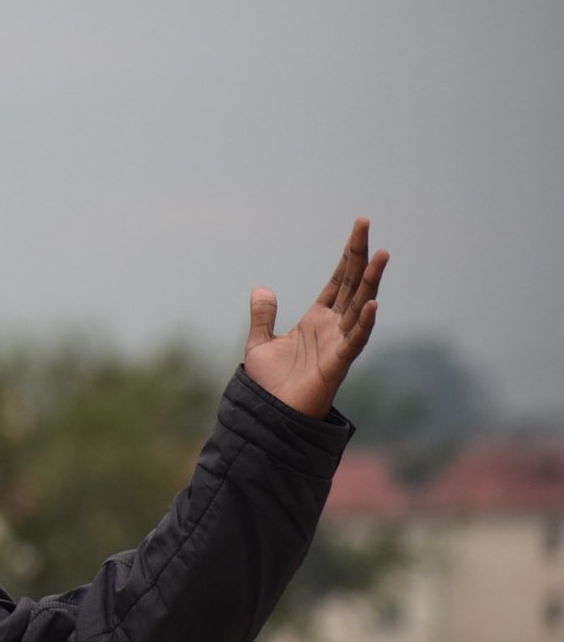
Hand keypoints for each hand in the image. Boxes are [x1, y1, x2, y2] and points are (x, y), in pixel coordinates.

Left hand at [243, 219, 387, 417]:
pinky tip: (372, 304)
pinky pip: (355, 341)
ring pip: (360, 307)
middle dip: (360, 256)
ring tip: (382, 255)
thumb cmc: (270, 384)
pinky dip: (364, 323)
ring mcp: (338, 344)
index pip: (339, 280)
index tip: (360, 227)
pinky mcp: (337, 364)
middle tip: (366, 225)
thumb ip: (262, 316)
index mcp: (318, 320)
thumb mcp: (259, 343)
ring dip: (371, 282)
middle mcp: (333, 327)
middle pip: (352, 285)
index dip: (348, 255)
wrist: (269, 416)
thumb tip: (262, 288)